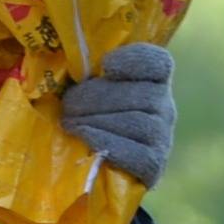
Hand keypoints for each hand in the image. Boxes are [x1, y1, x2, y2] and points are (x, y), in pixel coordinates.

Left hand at [57, 44, 175, 184]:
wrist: (87, 168)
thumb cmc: (82, 119)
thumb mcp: (83, 90)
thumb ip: (81, 74)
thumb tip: (61, 55)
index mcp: (150, 81)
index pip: (158, 63)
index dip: (135, 61)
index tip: (106, 66)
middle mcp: (163, 106)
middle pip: (144, 94)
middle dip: (100, 98)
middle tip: (68, 106)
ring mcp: (162, 137)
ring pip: (140, 122)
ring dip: (98, 121)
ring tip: (70, 124)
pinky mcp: (154, 164)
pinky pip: (139, 154)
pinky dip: (109, 144)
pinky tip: (85, 139)